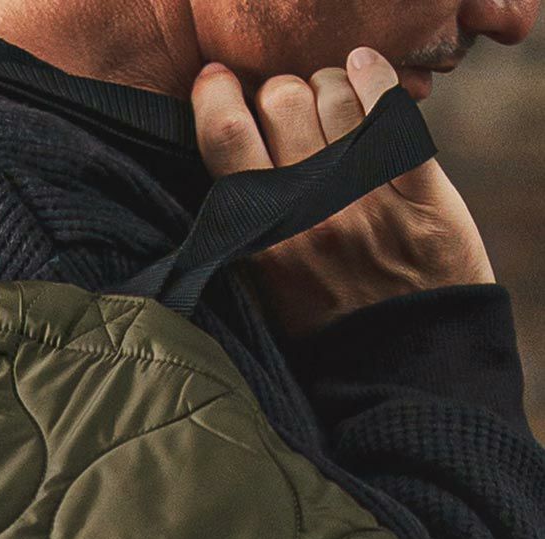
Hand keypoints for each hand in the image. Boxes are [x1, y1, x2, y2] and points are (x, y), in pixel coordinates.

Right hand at [190, 47, 494, 337]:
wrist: (403, 370)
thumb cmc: (326, 334)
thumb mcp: (260, 294)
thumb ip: (241, 234)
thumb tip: (220, 162)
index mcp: (262, 240)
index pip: (225, 139)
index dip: (213, 96)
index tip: (214, 82)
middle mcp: (311, 211)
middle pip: (279, 99)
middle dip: (276, 92)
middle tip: (283, 110)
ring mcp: (367, 196)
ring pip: (333, 90)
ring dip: (327, 85)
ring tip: (329, 105)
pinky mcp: (419, 187)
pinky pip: (391, 105)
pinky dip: (374, 76)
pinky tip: (364, 73)